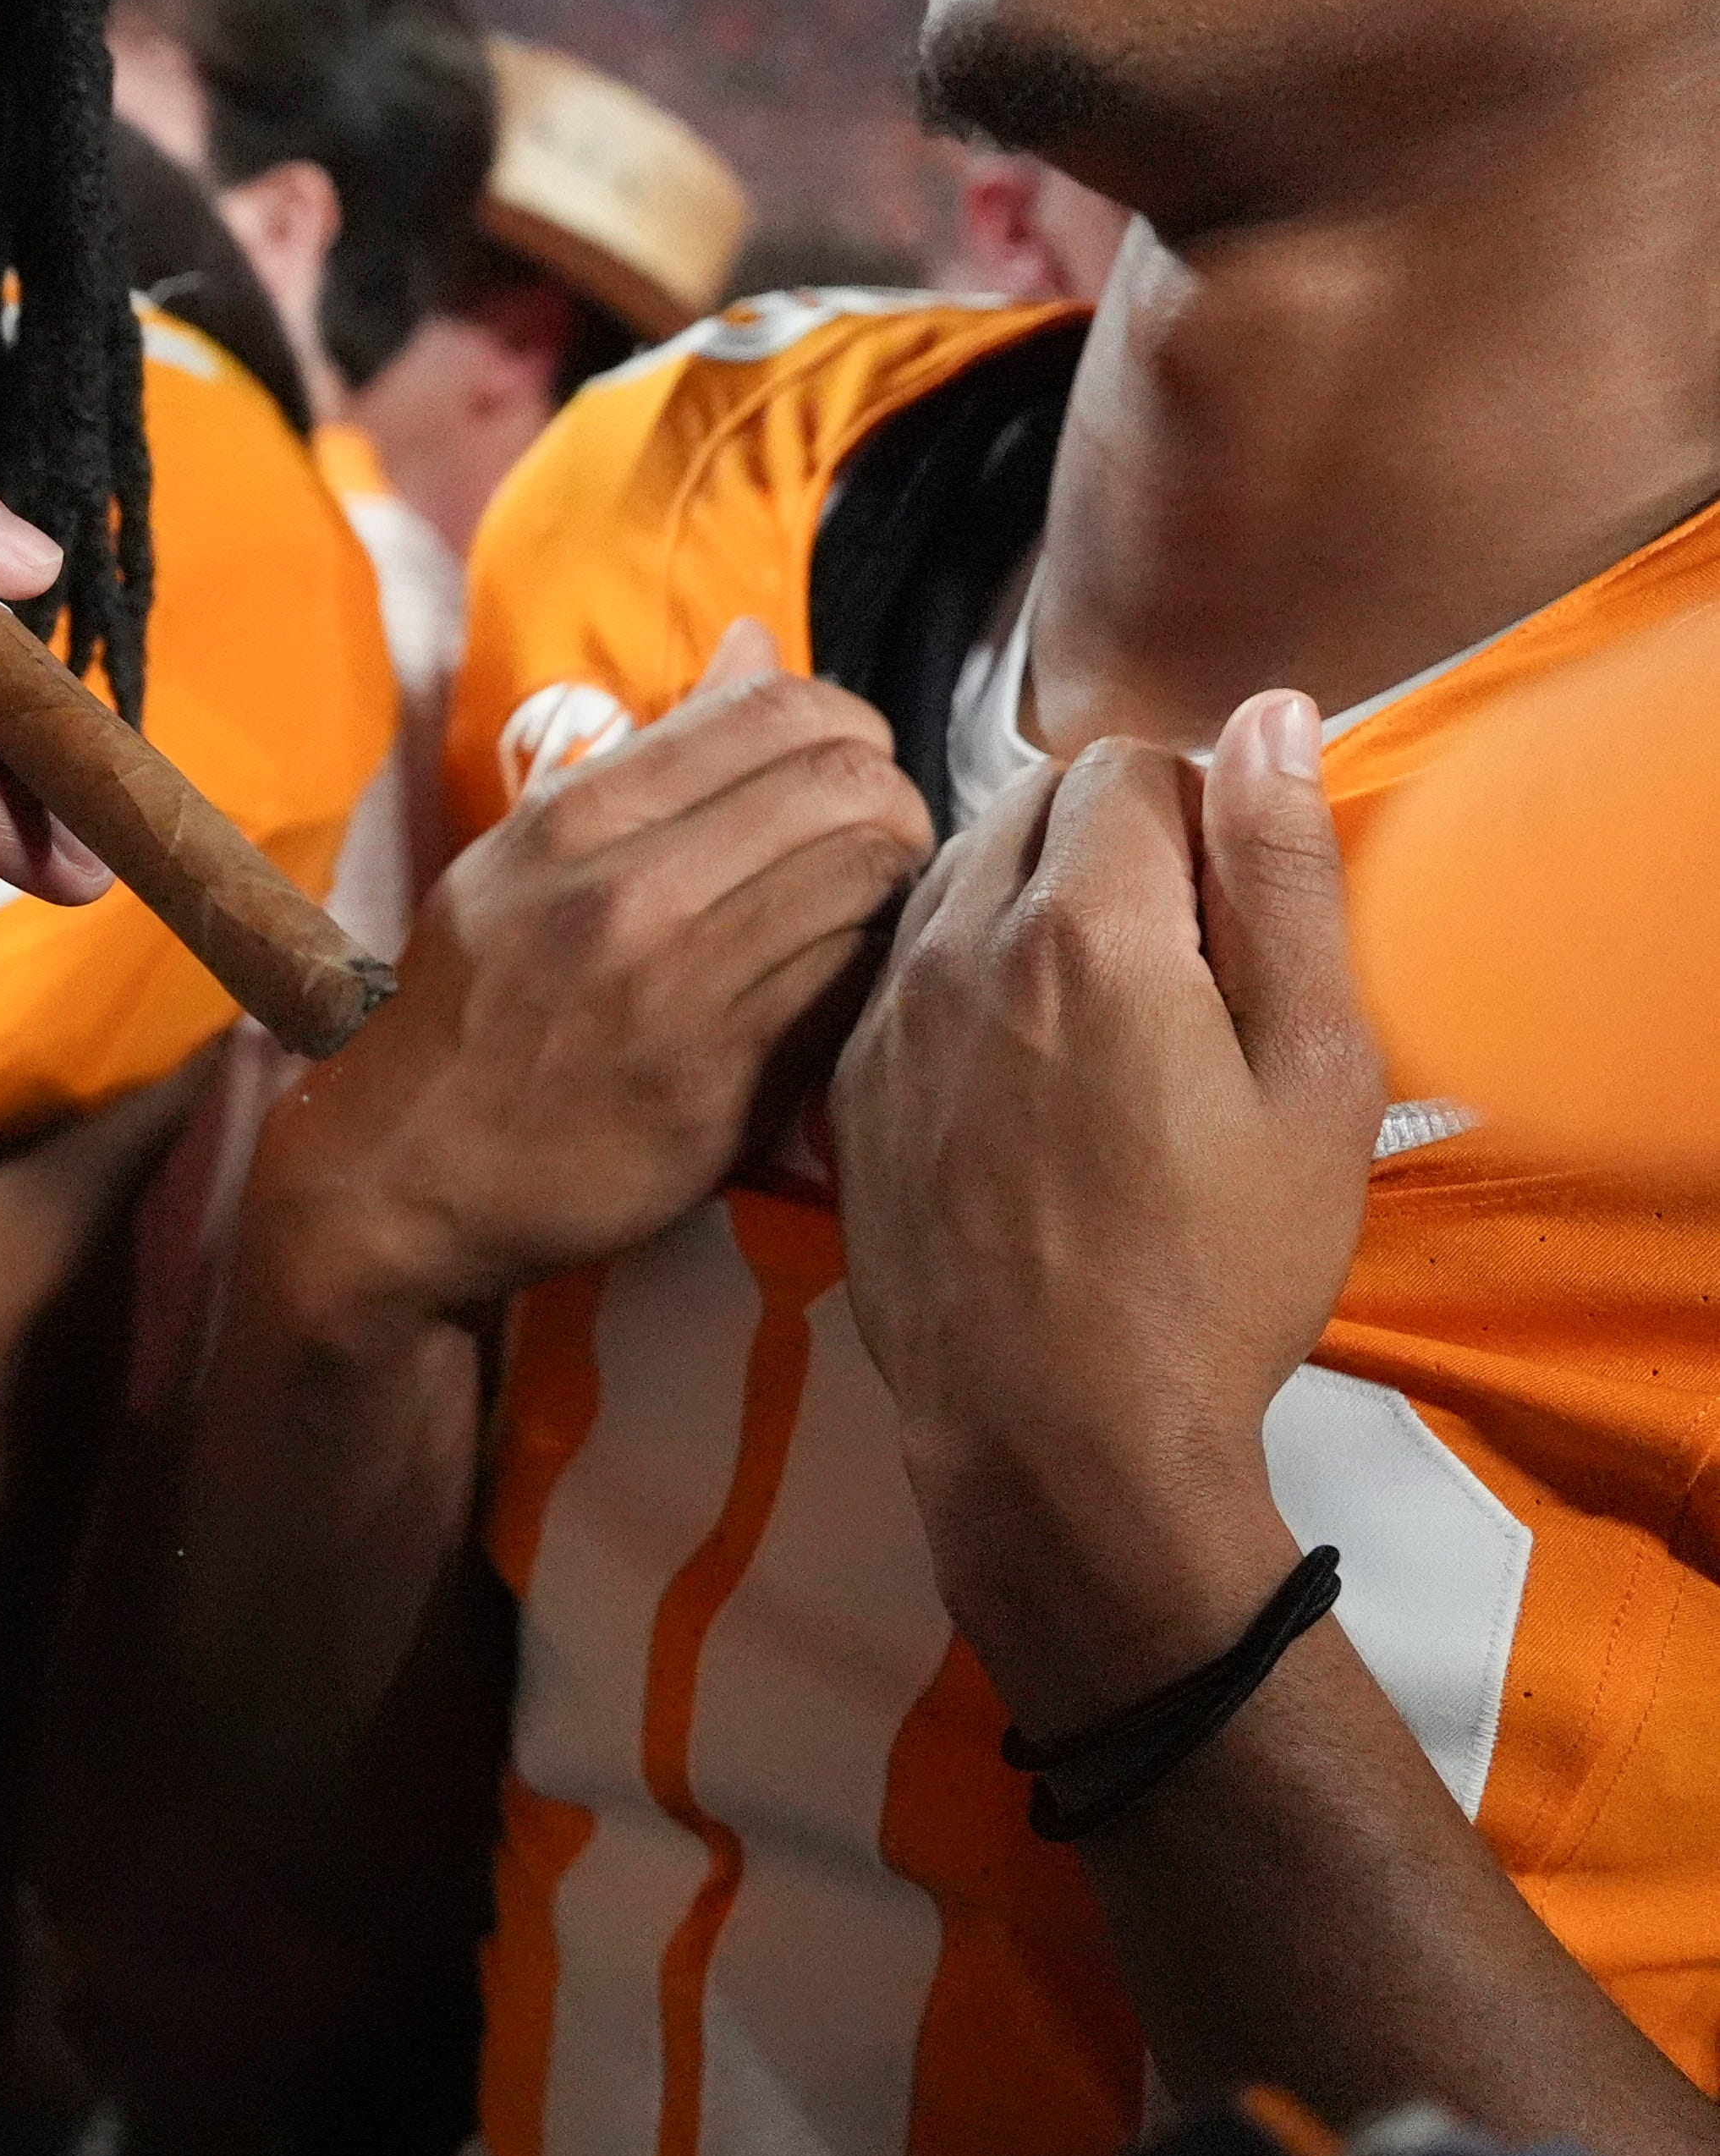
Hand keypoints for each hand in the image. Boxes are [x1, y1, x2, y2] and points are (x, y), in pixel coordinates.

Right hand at [253, 620, 935, 1334]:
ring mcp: (678, 995)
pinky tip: (830, 982)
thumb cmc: (476, 1002)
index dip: (845, 727)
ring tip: (855, 912)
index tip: (838, 767)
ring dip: (889, 890)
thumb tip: (755, 644)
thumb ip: (652, 753)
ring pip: (871, 882)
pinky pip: (850, 990)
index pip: (776, 710)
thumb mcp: (526, 854)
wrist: (410, 1170)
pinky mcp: (723, 1089)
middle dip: (892, 803)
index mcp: (570, 820)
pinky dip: (862, 974)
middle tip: (874, 842)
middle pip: (852, 787)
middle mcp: (623, 895)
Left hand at [831, 690, 1379, 1729]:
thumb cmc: (1215, 1271)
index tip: (1236, 908)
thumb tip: (1262, 718)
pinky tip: (1022, 1067)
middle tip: (1182, 962)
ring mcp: (882, 1016)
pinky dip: (962, 972)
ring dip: (1030, 898)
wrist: (1060, 1437)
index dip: (1202, 815)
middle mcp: (955, 948)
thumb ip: (1282, 878)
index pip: (1129, 764)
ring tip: (1106, 1013)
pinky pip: (900, 965)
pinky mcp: (843, 1085)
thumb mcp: (1313, 1073)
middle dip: (1113, 843)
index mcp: (1083, 929)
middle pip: (1030, 803)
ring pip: (953, 876)